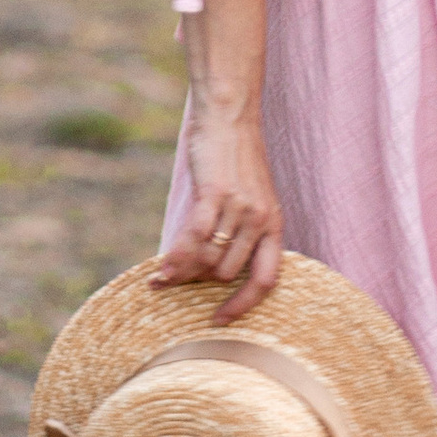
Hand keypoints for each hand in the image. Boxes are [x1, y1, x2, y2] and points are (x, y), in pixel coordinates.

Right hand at [152, 103, 285, 320]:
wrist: (229, 116)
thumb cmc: (234, 158)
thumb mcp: (250, 197)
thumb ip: (239, 230)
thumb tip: (209, 268)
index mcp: (274, 224)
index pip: (266, 280)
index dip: (243, 305)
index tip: (220, 321)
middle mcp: (260, 219)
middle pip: (227, 273)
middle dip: (200, 283)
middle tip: (175, 284)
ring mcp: (239, 207)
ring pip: (209, 259)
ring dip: (183, 273)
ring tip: (163, 278)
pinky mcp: (216, 194)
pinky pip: (194, 238)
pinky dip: (176, 258)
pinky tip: (161, 270)